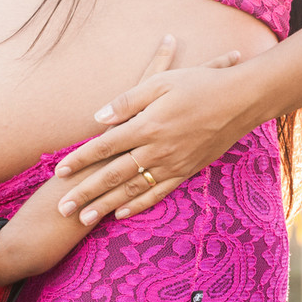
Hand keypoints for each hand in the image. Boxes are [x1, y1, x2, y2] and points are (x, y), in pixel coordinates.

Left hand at [55, 43, 246, 223]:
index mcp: (147, 126)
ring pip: (131, 190)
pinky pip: (158, 193)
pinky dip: (138, 205)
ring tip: (82, 219)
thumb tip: (99, 118)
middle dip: (84, 193)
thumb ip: (128, 100)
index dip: (80, 159)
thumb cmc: (199, 84)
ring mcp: (172, 164)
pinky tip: (120, 213)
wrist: (242, 100)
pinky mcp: (186, 171)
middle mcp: (157, 150)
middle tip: (61, 209)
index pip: (104, 146)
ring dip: (104, 205)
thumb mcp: (160, 82)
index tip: (58, 172)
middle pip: (112, 175)